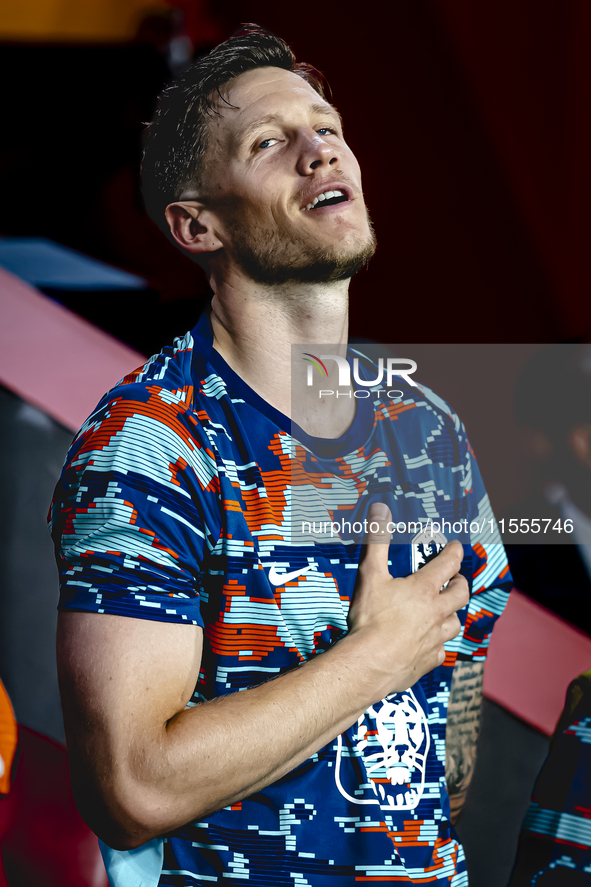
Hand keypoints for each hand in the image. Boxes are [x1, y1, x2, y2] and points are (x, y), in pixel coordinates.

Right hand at [347, 503, 468, 698]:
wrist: (369, 663)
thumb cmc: (370, 619)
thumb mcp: (369, 573)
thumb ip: (376, 540)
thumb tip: (380, 509)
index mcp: (424, 589)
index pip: (448, 564)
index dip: (454, 552)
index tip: (456, 547)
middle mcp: (436, 612)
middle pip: (460, 594)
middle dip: (461, 583)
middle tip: (457, 579)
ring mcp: (435, 638)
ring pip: (455, 622)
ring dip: (453, 613)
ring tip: (446, 610)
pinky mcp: (428, 660)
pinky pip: (441, 649)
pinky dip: (438, 643)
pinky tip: (431, 643)